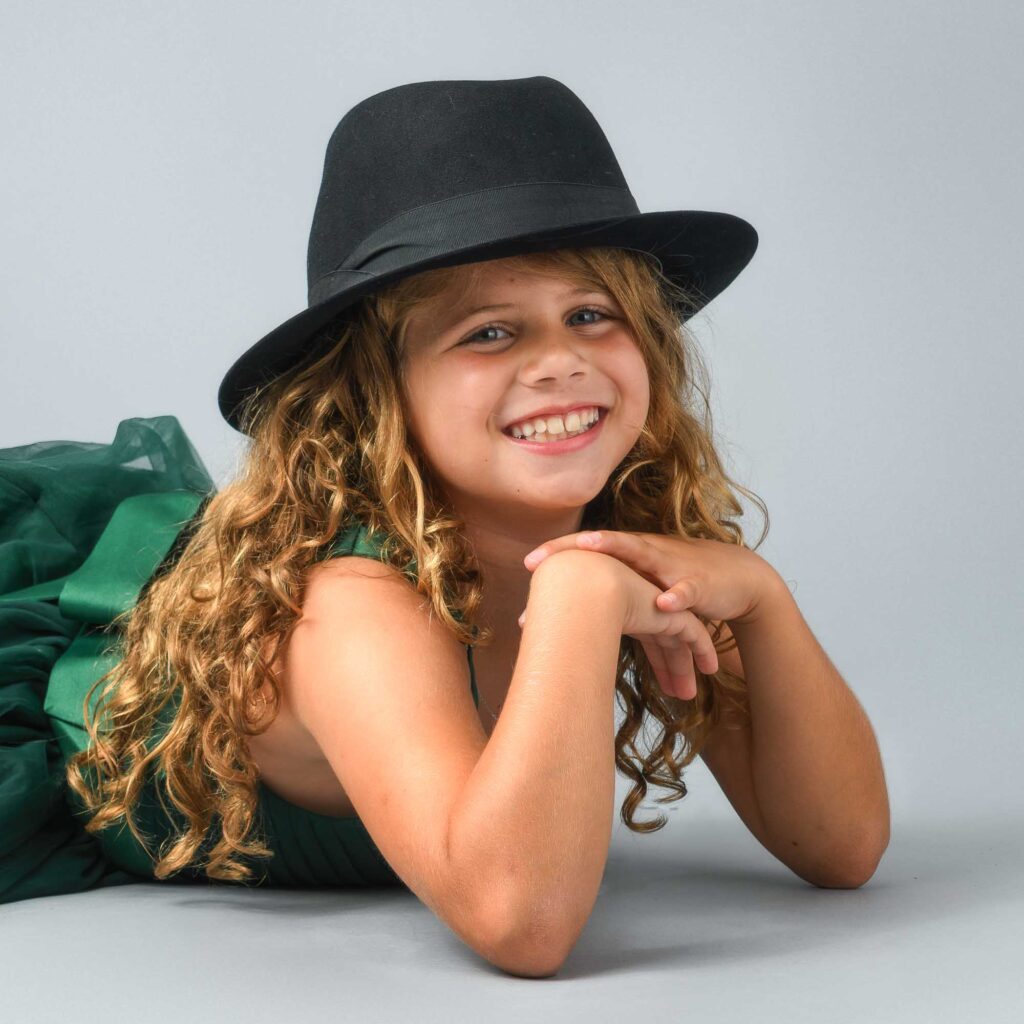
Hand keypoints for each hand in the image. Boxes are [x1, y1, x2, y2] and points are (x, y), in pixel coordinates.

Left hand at [517, 530, 778, 698]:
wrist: (738, 578)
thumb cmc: (679, 583)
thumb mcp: (642, 589)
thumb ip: (612, 597)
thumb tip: (578, 619)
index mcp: (630, 555)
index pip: (588, 549)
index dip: (558, 553)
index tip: (526, 563)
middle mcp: (647, 552)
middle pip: (605, 545)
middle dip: (572, 549)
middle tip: (538, 559)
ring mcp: (673, 565)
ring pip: (644, 556)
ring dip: (617, 551)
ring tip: (590, 548)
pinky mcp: (701, 584)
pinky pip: (688, 589)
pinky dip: (677, 597)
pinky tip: (665, 605)